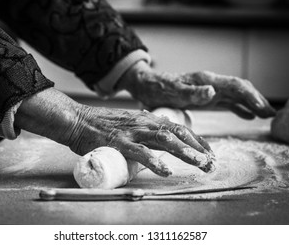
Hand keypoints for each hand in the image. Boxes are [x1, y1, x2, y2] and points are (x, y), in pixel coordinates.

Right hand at [15, 88, 214, 176]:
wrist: (77, 119)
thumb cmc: (101, 125)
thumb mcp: (129, 123)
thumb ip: (143, 131)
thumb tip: (157, 145)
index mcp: (147, 118)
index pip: (179, 128)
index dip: (196, 140)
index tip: (209, 152)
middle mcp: (144, 122)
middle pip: (178, 133)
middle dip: (198, 148)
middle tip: (211, 162)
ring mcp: (132, 132)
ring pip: (165, 141)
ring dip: (185, 152)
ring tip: (200, 164)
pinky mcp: (119, 142)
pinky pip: (140, 152)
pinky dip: (155, 161)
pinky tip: (166, 171)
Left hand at [118, 61, 275, 118]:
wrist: (147, 85)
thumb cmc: (157, 89)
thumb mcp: (171, 92)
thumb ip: (191, 93)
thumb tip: (212, 91)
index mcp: (206, 81)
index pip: (235, 86)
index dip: (252, 96)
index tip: (264, 108)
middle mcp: (211, 84)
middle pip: (241, 89)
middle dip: (257, 100)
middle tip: (273, 115)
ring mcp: (209, 90)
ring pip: (236, 96)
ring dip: (252, 104)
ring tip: (266, 115)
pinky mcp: (205, 97)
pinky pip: (226, 102)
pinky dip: (239, 108)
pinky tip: (247, 116)